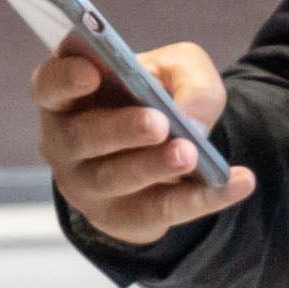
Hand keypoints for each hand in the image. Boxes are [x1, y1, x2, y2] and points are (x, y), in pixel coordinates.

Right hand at [34, 41, 255, 248]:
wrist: (163, 148)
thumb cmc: (153, 96)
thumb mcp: (176, 69)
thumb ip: (187, 79)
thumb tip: (190, 120)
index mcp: (67, 97)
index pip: (48, 86)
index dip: (64, 79)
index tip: (91, 72)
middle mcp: (65, 144)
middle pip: (80, 138)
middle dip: (119, 130)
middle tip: (157, 123)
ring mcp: (87, 186)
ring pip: (114, 179)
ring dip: (153, 167)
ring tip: (189, 154)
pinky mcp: (122, 218)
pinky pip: (161, 211)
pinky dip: (204, 197)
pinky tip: (240, 182)